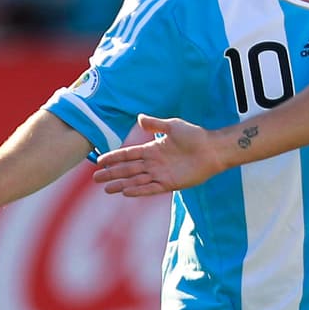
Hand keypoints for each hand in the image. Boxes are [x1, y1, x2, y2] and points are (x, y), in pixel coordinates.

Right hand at [93, 114, 221, 195]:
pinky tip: (126, 192)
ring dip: (121, 184)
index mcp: (153, 149)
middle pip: (128, 169)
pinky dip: (138, 190)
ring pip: (136, 180)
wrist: (212, 149)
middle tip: (96, 178)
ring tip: (107, 189)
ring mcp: (161, 174)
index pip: (128, 155)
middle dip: (112, 173)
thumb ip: (155, 124)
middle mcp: (154, 163)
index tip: (99, 161)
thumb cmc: (195, 136)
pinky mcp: (170, 183)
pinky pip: (150, 188)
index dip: (114, 158)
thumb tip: (139, 118)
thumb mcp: (173, 126)